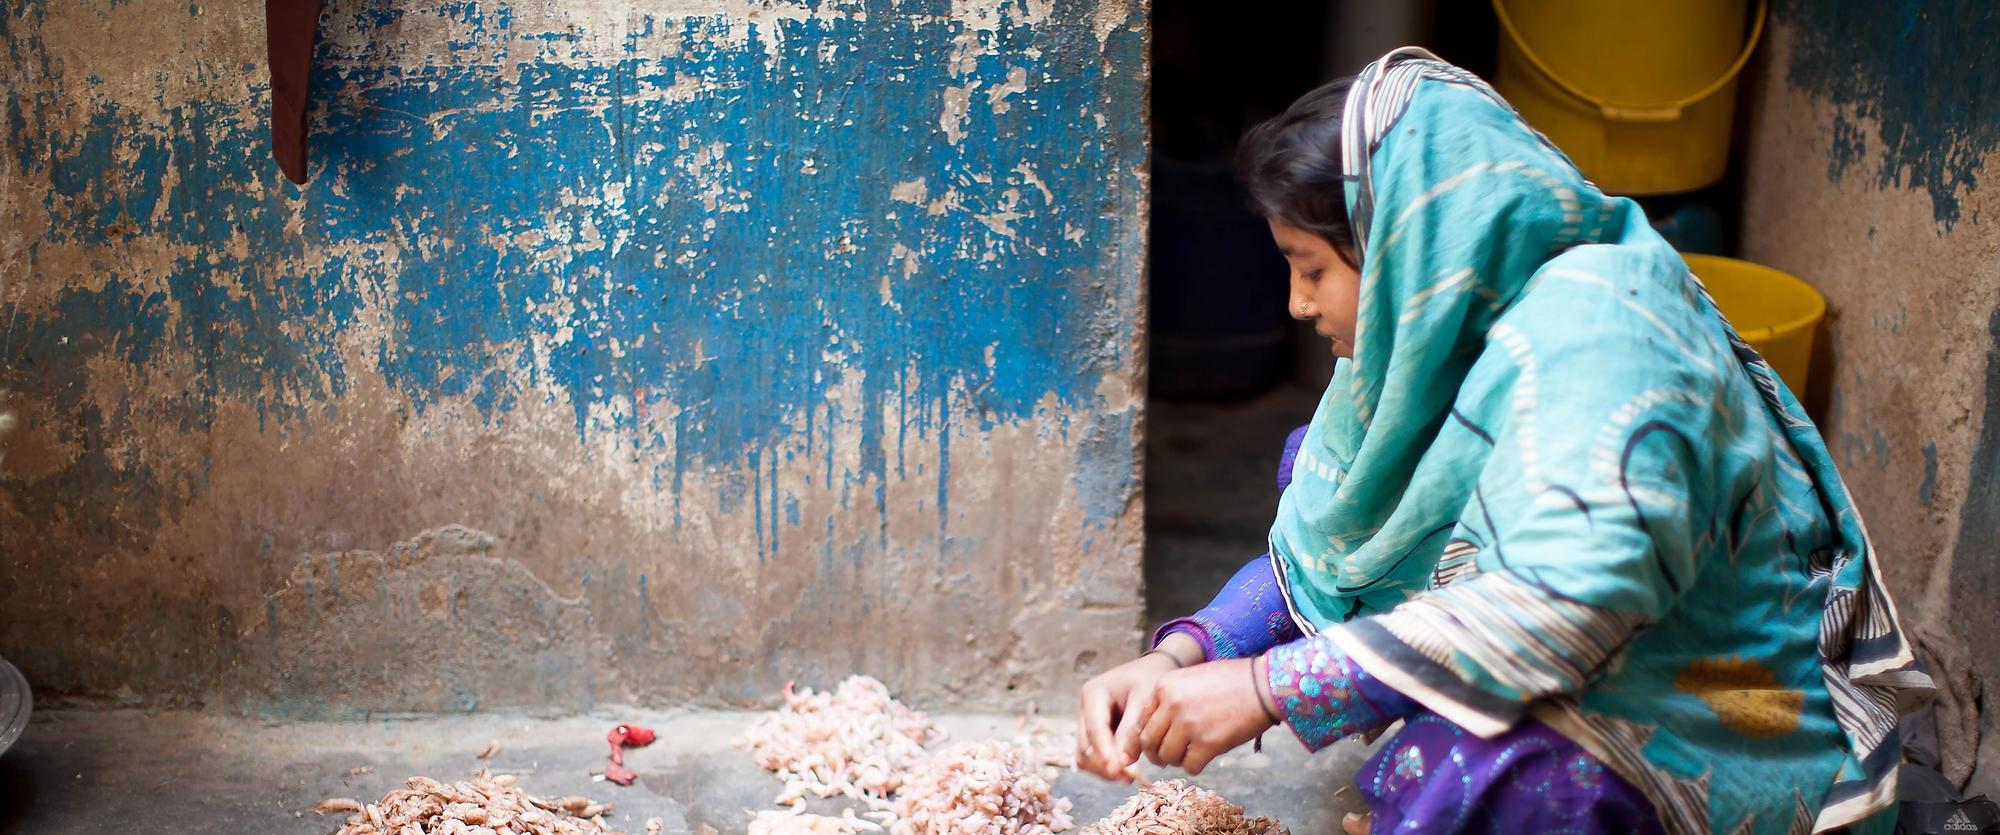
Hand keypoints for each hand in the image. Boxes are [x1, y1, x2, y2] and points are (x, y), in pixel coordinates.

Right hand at [1075, 635, 1201, 780]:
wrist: (1150, 671)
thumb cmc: (1150, 679)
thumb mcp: (1144, 698)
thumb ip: (1133, 729)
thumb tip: (1125, 763)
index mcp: (1093, 693)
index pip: (1095, 729)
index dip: (1106, 753)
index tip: (1120, 771)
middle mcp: (1083, 709)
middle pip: (1085, 747)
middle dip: (1105, 765)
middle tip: (1130, 778)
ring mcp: (1086, 723)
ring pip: (1085, 756)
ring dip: (1104, 770)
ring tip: (1130, 777)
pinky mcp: (1093, 734)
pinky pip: (1093, 757)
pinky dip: (1106, 767)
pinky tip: (1126, 771)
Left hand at [1134, 656, 1278, 774]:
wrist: (1263, 685)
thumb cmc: (1231, 680)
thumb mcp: (1192, 678)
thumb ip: (1171, 698)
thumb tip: (1156, 728)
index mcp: (1165, 686)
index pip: (1141, 720)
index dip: (1146, 737)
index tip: (1153, 745)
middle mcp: (1172, 705)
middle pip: (1149, 741)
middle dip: (1156, 754)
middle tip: (1166, 758)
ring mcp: (1189, 725)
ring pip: (1167, 757)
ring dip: (1177, 760)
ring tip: (1189, 755)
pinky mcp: (1208, 743)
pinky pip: (1190, 766)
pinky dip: (1195, 766)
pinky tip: (1204, 758)